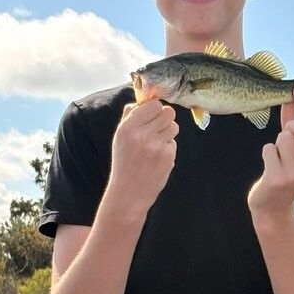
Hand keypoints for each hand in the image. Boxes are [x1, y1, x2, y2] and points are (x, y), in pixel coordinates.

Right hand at [107, 100, 178, 215]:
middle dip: (165, 119)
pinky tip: (157, 158)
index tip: (152, 116)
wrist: (129, 192)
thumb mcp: (119, 137)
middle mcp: (141, 135)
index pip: (153, 104)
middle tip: (157, 129)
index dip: (156, 109)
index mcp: (127, 127)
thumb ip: (130, 117)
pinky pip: (174, 143)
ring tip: (156, 144)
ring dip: (168, 133)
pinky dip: (168, 148)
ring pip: (174, 126)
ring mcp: (156, 146)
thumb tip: (142, 100)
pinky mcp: (167, 156)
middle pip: (168, 112)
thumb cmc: (124, 162)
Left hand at [248, 85, 293, 220]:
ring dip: (276, 143)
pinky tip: (269, 166)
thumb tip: (289, 101)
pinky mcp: (278, 178)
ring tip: (276, 157)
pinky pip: (269, 149)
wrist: (273, 208)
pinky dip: (266, 153)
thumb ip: (292, 127)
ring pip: (284, 137)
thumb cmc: (282, 175)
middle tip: (284, 135)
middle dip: (290, 125)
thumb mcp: (292, 153)